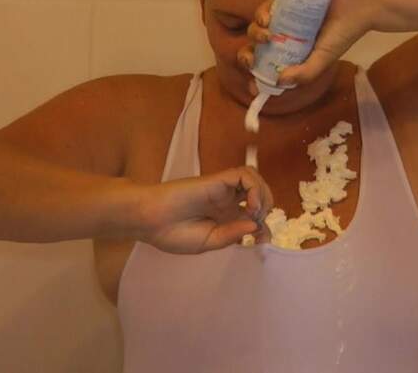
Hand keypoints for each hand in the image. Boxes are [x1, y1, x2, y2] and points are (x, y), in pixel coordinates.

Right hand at [134, 167, 273, 253]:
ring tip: (255, 211)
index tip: (262, 241)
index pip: (254, 216)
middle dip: (266, 207)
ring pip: (253, 179)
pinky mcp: (216, 180)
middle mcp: (227, 201)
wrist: (150, 221)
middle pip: (258, 193)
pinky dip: (254, 186)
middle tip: (258, 223)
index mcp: (225, 218)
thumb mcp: (209, 242)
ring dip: (263, 194)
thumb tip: (256, 226)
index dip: (263, 227)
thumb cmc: (173, 234)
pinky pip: (243, 174)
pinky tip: (250, 204)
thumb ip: (232, 234)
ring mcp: (222, 189)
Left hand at [237, 0, 373, 87]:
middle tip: (252, 59)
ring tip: (266, 36)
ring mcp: (284, 17)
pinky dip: (261, 14)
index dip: (257, 74)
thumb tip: (279, 82)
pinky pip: (266, 7)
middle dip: (248, 55)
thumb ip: (305, 73)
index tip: (251, 86)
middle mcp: (286, 35)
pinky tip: (267, 20)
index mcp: (294, 52)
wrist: (359, 3)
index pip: (268, 64)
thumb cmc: (344, 32)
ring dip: (255, 34)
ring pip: (258, 27)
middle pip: (257, 47)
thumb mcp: (325, 58)